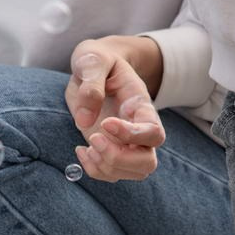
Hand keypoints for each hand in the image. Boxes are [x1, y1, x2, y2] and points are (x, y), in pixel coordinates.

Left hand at [64, 36, 165, 182]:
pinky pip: (112, 174)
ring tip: (87, 146)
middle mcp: (139, 127)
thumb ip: (91, 83)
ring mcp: (127, 142)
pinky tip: (81, 150)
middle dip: (119, 158)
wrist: (94, 66)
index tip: (104, 123)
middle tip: (94, 138)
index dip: (131, 135)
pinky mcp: (110, 150)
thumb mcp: (92, 59)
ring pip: (135, 172)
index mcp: (140, 104)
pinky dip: (95, 170)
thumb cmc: (96, 59)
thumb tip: (85, 120)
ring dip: (107, 167)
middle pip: (149, 161)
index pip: (153, 131)